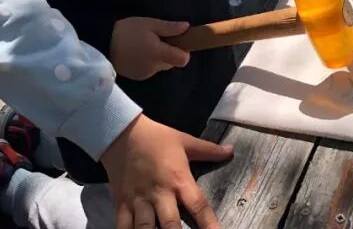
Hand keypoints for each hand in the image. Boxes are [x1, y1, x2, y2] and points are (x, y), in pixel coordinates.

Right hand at [101, 114, 231, 228]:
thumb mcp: (185, 141)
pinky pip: (123, 226)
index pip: (199, 207)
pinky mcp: (121, 204)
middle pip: (171, 225)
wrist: (122, 132)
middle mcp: (160, 194)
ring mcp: (139, 201)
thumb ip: (209, 150)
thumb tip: (231, 151)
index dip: (210, 225)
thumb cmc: (156, 137)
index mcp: (179, 180)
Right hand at [110, 17, 190, 80]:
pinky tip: (137, 53)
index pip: (183, 60)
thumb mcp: (149, 24)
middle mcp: (154, 67)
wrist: (102, 44)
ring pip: (161, 66)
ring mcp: (146, 74)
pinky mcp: (137, 77)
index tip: (176, 42)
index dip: (183, 51)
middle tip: (157, 39)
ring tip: (144, 44)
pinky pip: (150, 70)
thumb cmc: (127, 31)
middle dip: (169, 52)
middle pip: (172, 62)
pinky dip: (148, 62)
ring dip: (158, 57)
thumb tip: (187, 27)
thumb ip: (169, 27)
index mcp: (159, 54)